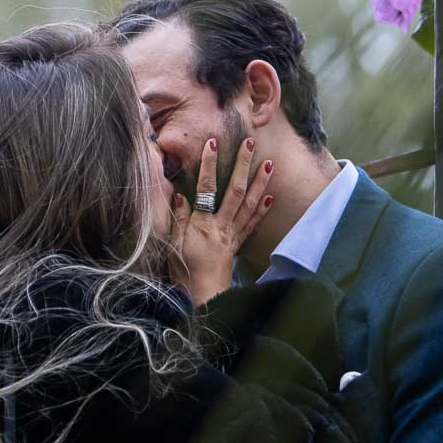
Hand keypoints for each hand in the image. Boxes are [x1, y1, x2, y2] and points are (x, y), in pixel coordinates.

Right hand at [169, 137, 273, 306]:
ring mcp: (232, 235)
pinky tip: (269, 196)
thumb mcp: (173, 246)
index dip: (208, 165)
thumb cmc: (184, 274)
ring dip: (259, 182)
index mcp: (202, 225)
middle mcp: (221, 227)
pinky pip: (252, 224)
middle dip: (242, 165)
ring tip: (268, 163)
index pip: (205, 189)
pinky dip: (261, 209)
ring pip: (248, 204)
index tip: (212, 143)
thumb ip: (177, 219)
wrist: (203, 298)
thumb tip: (179, 194)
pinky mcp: (237, 245)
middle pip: (234, 191)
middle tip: (249, 143)